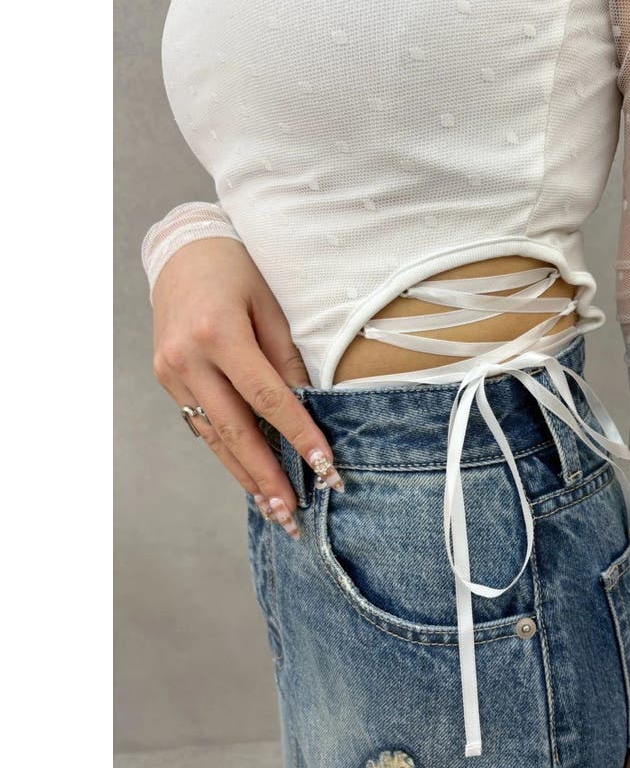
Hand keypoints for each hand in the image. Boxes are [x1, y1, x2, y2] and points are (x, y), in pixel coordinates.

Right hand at [151, 237, 343, 538]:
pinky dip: (228, 453)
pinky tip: (249, 478)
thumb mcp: (271, 305)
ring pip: (214, 436)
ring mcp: (170, 372)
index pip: (267, 398)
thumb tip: (307, 408)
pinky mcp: (166, 379)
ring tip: (273, 510)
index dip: (298, 436)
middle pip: (235, 431)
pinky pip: (202, 424)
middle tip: (292, 515)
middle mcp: (187, 358)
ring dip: (245, 476)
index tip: (324, 469)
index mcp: (218, 334)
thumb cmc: (239, 271)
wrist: (182, 252)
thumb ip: (286, 358)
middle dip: (267, 477)